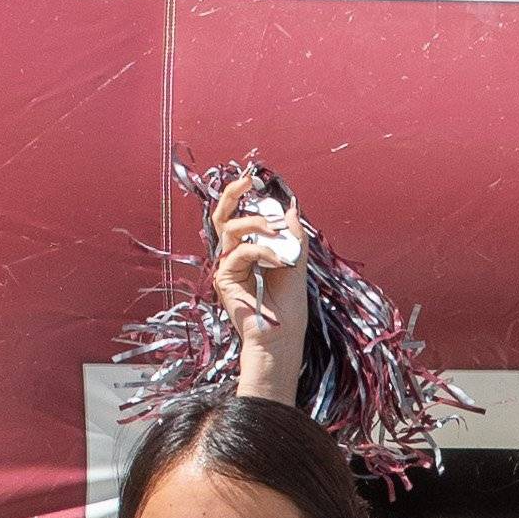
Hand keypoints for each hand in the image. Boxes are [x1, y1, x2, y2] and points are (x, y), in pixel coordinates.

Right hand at [211, 185, 314, 402]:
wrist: (282, 336)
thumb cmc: (289, 306)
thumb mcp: (296, 262)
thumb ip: (292, 235)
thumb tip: (291, 206)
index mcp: (249, 250)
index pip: (242, 216)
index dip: (248, 198)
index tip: (262, 183)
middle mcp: (234, 255)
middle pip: (223, 216)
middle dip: (232, 193)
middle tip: (247, 180)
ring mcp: (226, 266)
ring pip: (231, 228)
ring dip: (256, 223)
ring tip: (276, 231)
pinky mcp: (224, 278)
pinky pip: (239, 252)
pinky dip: (261, 251)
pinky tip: (277, 261)